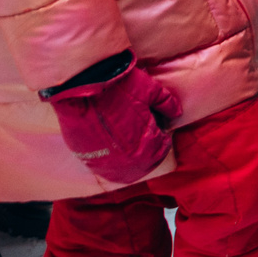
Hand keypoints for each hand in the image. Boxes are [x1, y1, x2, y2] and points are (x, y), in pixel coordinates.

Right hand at [48, 60, 180, 187]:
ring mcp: (103, 160)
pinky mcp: (84, 157)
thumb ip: (166, 104)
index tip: (160, 128)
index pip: (161, 150)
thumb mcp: (150, 90)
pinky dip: (110, 159)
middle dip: (149, 151)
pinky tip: (112, 144)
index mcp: (145, 144)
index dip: (163, 137)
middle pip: (144, 164)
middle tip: (147, 135)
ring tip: (131, 142)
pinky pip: (102, 166)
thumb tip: (176, 113)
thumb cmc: (119, 87)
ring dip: (130, 159)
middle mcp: (125, 159)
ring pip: (123, 170)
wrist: (81, 86)